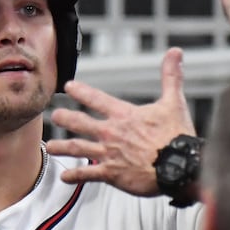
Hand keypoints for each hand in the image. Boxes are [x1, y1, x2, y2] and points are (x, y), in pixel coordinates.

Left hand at [48, 48, 194, 194]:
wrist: (179, 166)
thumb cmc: (176, 137)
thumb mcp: (174, 102)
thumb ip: (171, 76)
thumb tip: (175, 53)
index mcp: (124, 115)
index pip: (96, 99)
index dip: (81, 91)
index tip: (69, 87)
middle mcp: (112, 133)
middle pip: (80, 122)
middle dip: (65, 118)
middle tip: (55, 116)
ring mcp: (109, 153)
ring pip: (78, 148)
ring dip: (62, 147)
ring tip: (50, 147)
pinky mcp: (111, 173)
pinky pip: (88, 174)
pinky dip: (74, 175)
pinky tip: (65, 177)